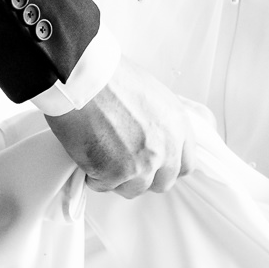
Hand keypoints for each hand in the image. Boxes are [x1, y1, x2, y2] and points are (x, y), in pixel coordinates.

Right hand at [45, 60, 199, 197]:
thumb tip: (155, 140)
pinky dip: (92, 176)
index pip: (185, 165)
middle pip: (162, 183)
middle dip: (143, 176)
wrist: (82, 79)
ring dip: (118, 179)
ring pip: (133, 189)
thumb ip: (161, 124)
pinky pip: (103, 186)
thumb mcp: (152, 95)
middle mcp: (165, 148)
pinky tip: (86, 155)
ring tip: (102, 157)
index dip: (167, 167)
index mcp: (177, 126)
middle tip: (124, 163)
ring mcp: (141, 164)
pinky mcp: (114, 173)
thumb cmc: (109, 78)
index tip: (154, 164)